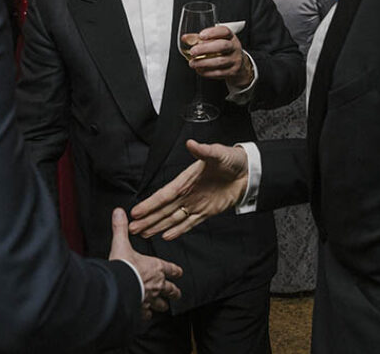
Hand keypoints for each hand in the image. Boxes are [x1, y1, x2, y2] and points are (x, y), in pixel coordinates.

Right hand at [108, 208, 182, 319]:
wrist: (118, 286)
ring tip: (164, 307)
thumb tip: (119, 212)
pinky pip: (146, 314)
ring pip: (160, 304)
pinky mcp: (141, 309)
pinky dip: (146, 315)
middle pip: (170, 290)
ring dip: (162, 305)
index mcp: (156, 267)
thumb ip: (121, 227)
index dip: (175, 270)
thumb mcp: (121, 243)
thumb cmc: (124, 266)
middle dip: (174, 292)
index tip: (180, 272)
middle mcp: (157, 284)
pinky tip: (144, 316)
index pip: (170, 268)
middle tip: (177, 294)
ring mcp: (150, 298)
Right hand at [129, 140, 247, 240]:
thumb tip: (192, 143)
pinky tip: (166, 235)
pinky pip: (189, 223)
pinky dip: (178, 230)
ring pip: (172, 218)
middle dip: (148, 219)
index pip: (164, 195)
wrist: (247, 171)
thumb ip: (204, 150)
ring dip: (158, 226)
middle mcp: (187, 193)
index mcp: (186, 180)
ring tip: (143, 234)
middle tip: (132, 229)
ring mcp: (196, 204)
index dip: (150, 204)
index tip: (136, 212)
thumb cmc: (231, 159)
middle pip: (164, 210)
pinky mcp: (206, 212)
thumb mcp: (217, 153)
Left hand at [187, 26, 252, 87]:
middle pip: (222, 46)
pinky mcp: (232, 71)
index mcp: (230, 37)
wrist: (239, 65)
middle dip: (205, 49)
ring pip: (220, 61)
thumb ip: (199, 39)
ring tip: (192, 63)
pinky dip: (207, 72)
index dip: (213, 32)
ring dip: (203, 62)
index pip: (224, 31)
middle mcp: (234, 47)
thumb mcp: (215, 41)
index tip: (201, 35)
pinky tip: (199, 70)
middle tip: (192, 51)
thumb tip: (185, 38)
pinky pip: (219, 73)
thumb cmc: (224, 51)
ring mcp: (235, 60)